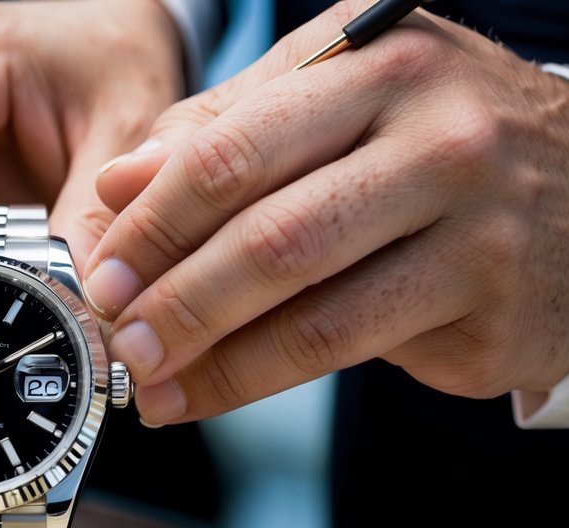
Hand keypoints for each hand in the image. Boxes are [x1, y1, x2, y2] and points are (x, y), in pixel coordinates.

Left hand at [81, 0, 568, 425]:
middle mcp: (440, 135)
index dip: (151, 223)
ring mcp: (477, 225)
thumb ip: (224, 132)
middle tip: (118, 338)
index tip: (102, 273)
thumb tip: (116, 184)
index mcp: (379, 64)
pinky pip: (350, 354)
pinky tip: (209, 394)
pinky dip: (259, 382)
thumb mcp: (336, 101)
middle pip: (267, 234)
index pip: (232, 149)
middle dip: (172, 300)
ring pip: (308, 310)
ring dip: (209, 358)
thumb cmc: (431, 144)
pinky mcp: (492, 308)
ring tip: (150, 381)